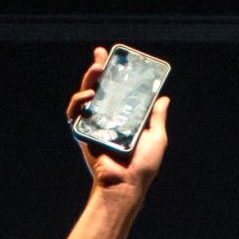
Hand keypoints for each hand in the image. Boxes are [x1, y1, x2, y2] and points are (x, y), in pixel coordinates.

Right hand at [65, 46, 169, 195]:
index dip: (117, 75)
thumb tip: (164, 98)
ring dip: (89, 79)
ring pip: (86, 97)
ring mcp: (93, 125)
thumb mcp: (156, 137)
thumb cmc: (143, 166)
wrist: (126, 184)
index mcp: (125, 119)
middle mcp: (108, 120)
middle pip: (101, 89)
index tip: (117, 59)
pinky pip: (74, 114)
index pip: (119, 91)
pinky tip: (89, 94)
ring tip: (97, 68)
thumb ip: (157, 118)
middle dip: (99, 70)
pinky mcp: (82, 133)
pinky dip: (78, 102)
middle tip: (101, 55)